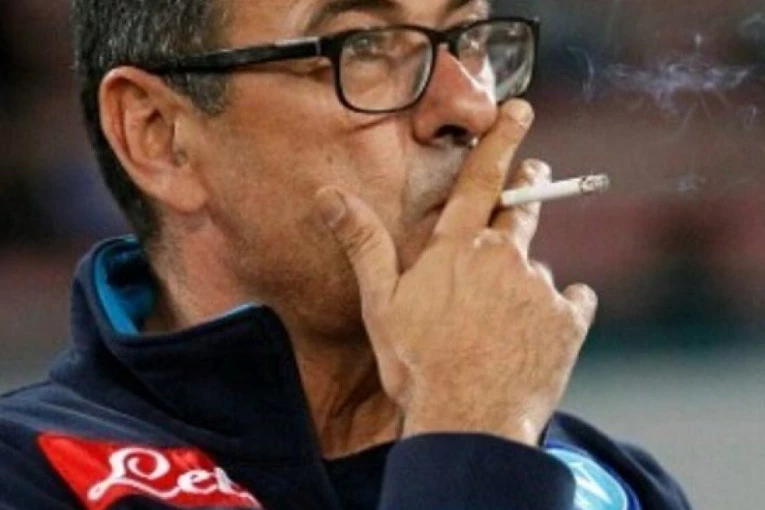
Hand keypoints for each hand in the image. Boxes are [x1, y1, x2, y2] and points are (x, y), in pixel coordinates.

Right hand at [314, 99, 597, 445]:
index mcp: (458, 247)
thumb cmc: (418, 363)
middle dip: (527, 188)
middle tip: (531, 181)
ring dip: (525, 279)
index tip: (520, 111)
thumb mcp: (381, 303)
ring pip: (538, 268)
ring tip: (504, 320)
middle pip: (521, 208)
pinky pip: (572, 300)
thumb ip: (363, 243)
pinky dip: (559, 310)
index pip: (481, 179)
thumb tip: (329, 196)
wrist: (469, 420)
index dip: (501, 140)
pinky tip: (536, 335)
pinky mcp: (568, 319)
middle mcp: (504, 256)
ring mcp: (540, 287)